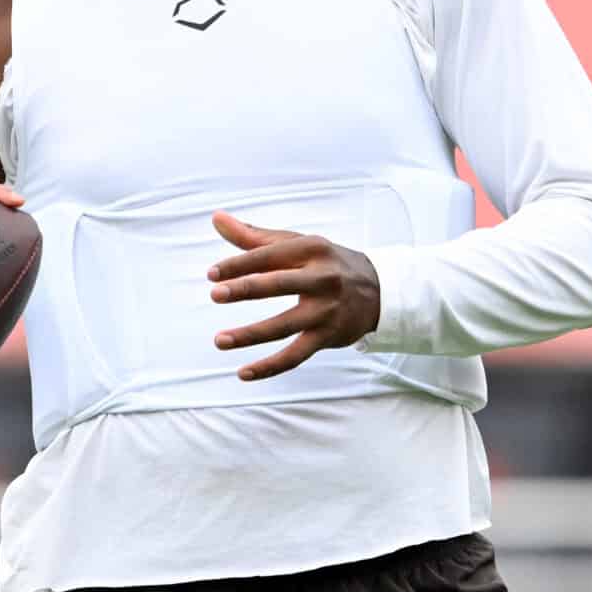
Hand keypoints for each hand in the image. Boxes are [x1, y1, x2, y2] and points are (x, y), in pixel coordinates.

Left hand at [205, 211, 380, 381]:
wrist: (379, 291)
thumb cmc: (326, 263)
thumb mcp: (297, 244)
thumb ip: (254, 236)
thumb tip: (216, 218)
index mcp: (311, 249)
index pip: (269, 255)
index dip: (239, 264)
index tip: (212, 274)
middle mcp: (322, 278)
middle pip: (278, 284)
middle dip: (246, 288)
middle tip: (215, 294)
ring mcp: (326, 309)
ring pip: (284, 325)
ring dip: (250, 334)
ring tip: (219, 340)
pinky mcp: (329, 336)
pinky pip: (295, 355)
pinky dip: (270, 367)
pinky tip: (243, 373)